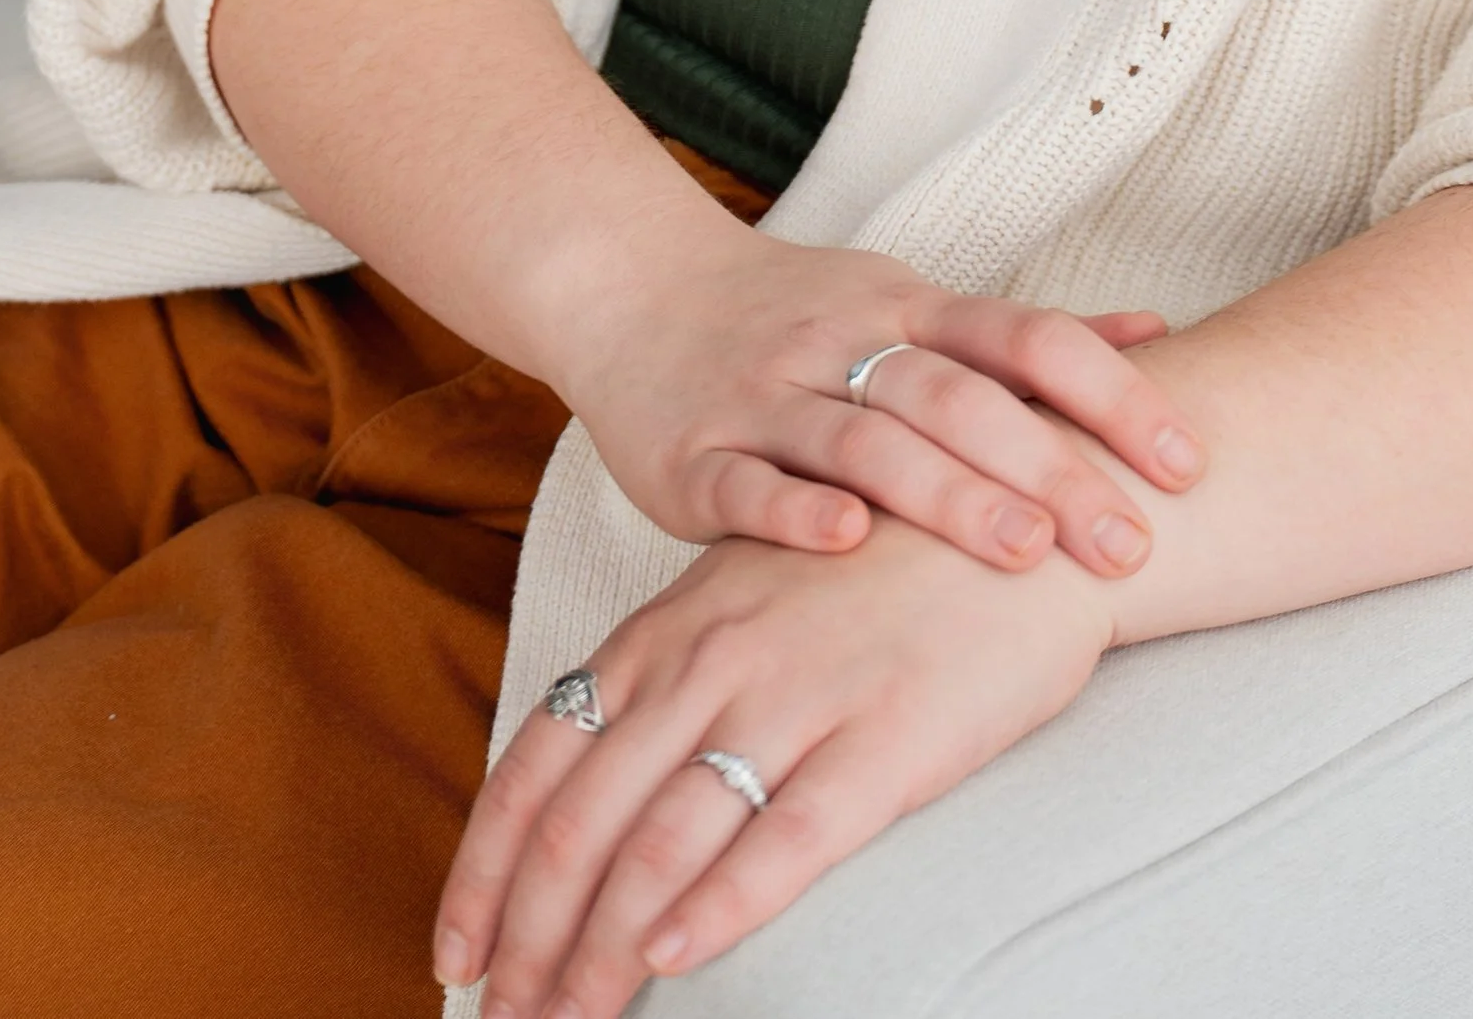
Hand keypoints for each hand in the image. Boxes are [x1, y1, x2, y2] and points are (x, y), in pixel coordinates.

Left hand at [434, 516, 1116, 1016]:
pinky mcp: (883, 738)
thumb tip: (590, 779)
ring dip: (599, 951)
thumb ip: (669, 677)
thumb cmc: (877, 566)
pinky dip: (716, 906)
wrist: (1018, 512)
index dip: (483, 871)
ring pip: (662, 842)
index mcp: (665, 634)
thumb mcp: (744, 594)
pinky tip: (672, 960)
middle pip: (581, 822)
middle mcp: (709, 664)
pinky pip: (784, 836)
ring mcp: (794, 696)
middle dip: (529, 939)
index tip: (453, 953)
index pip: (536, 764)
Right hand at [559, 208, 1201, 578]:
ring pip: (863, 438)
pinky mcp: (696, 454)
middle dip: (1046, 466)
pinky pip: (748, 482)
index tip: (1183, 464)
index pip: (1027, 338)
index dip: (1110, 394)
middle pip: (956, 396)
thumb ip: (1026, 335)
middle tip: (1126, 540)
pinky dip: (797, 511)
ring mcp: (767, 396)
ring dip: (945, 494)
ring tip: (1021, 550)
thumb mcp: (912, 303)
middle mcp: (845, 343)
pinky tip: (849, 542)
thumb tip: (1160, 331)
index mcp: (909, 308)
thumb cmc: (797, 313)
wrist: (632, 288)